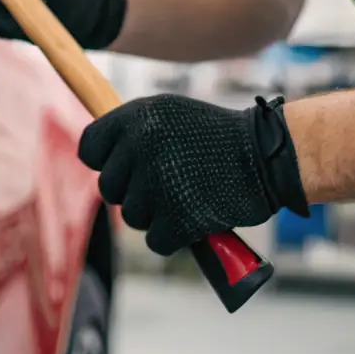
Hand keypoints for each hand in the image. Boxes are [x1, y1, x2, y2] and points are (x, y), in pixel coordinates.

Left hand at [78, 94, 307, 255]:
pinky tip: (194, 216)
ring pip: (132, 217)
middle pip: (109, 188)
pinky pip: (155, 240)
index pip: (90, 148)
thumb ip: (132, 130)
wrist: (264, 157)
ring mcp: (158, 184)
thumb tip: (95, 154)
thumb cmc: (217, 136)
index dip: (105, 160)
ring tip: (186, 194)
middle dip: (133, 191)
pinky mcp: (176, 219)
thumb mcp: (171, 113)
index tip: (125, 165)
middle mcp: (140, 147)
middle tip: (167, 182)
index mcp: (136, 117)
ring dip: (156, 214)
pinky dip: (174, 236)